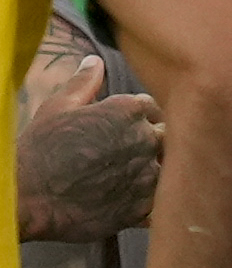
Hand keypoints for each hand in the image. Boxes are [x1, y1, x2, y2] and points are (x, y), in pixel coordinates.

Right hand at [18, 55, 164, 243]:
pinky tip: (129, 201)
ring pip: (169, 168)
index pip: (153, 108)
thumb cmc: (39, 150)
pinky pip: (161, 200)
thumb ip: (84, 83)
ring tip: (127, 179)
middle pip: (168, 135)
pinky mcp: (142, 206)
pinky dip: (149, 200)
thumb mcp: (58, 107)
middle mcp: (145, 139)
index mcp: (130, 110)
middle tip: (128, 155)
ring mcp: (147, 174)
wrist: (24, 197)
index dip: (140, 118)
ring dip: (154, 171)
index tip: (126, 130)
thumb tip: (94, 61)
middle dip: (154, 142)